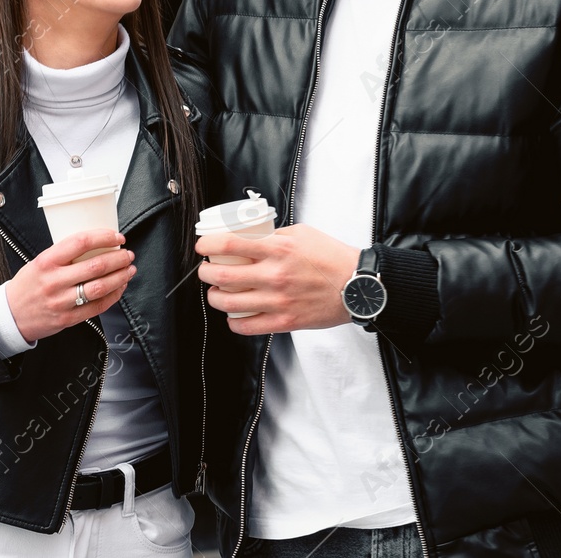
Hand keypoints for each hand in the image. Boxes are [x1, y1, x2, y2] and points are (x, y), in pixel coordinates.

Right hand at [2, 230, 133, 342]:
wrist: (11, 315)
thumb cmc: (28, 285)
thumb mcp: (39, 262)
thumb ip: (63, 255)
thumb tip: (95, 245)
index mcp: (46, 261)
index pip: (80, 242)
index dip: (103, 237)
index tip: (116, 237)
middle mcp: (54, 281)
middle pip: (95, 266)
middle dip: (118, 258)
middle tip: (127, 254)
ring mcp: (62, 301)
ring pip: (100, 287)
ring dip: (120, 277)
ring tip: (129, 270)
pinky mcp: (68, 318)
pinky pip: (97, 306)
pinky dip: (113, 296)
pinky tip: (119, 288)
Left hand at [196, 224, 359, 333]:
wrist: (358, 285)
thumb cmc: (332, 258)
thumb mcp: (302, 233)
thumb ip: (274, 236)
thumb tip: (249, 238)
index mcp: (279, 248)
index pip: (229, 244)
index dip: (207, 245)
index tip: (202, 246)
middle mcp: (275, 275)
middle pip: (222, 275)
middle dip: (205, 273)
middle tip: (206, 271)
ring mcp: (279, 300)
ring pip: (229, 303)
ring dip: (214, 298)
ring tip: (215, 293)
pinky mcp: (285, 322)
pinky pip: (248, 326)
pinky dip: (233, 322)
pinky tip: (234, 315)